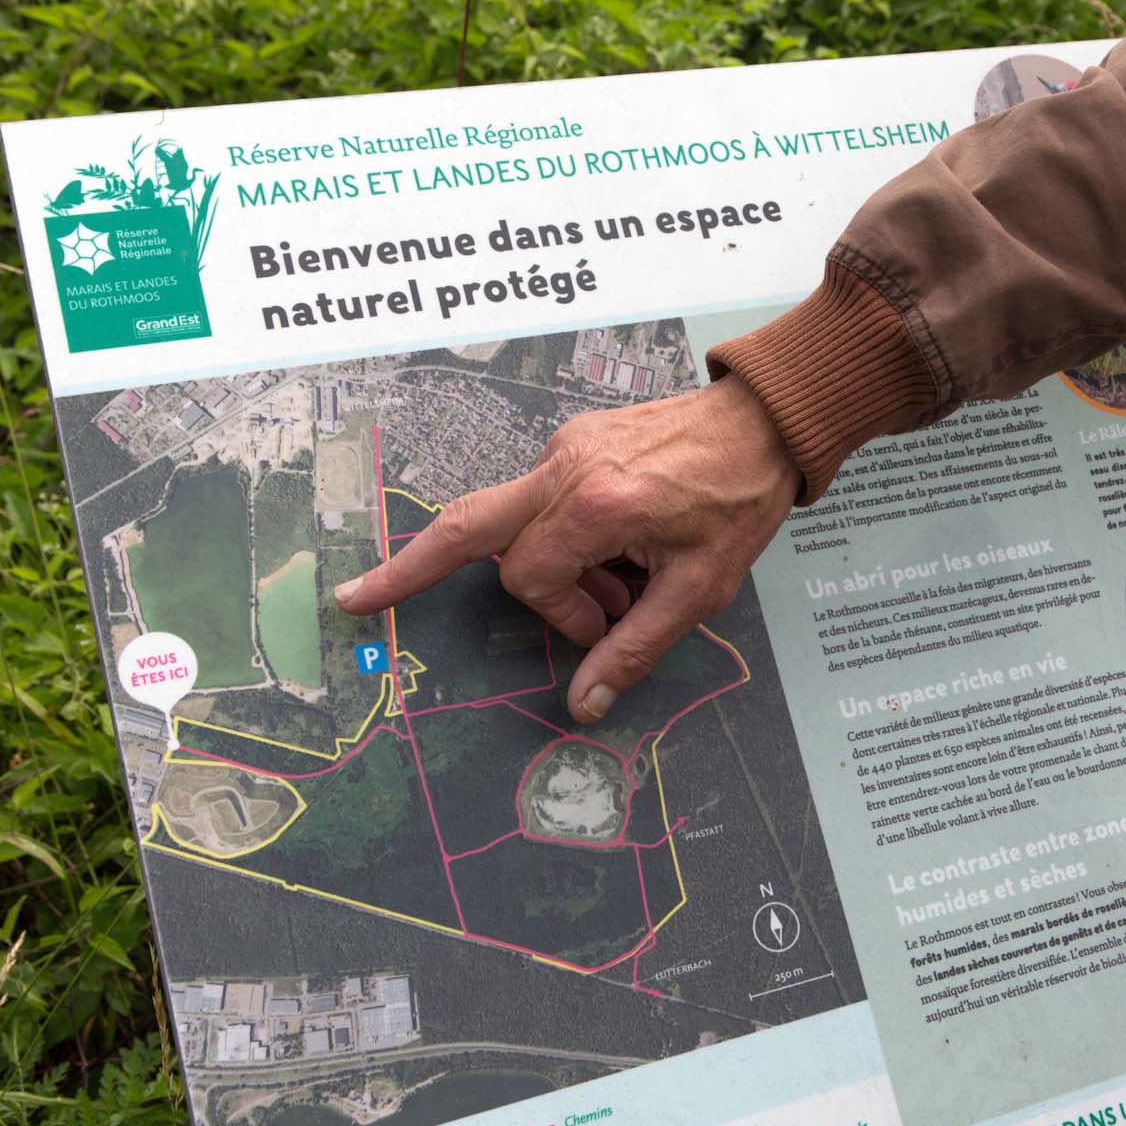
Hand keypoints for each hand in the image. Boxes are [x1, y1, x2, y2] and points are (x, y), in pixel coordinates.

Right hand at [334, 374, 797, 722]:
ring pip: (511, 518)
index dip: (561, 614)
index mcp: (594, 503)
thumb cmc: (740, 500)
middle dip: (407, 566)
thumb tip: (584, 705)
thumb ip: (635, 647)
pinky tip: (620, 545)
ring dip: (545, 559)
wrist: (767, 420)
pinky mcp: (575, 438)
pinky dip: (563, 532)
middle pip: (463, 526)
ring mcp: (565, 445)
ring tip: (620, 575)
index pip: (528, 578)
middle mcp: (565, 467)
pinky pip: (542, 496)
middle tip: (358, 598)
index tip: (605, 622)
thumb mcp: (700, 587)